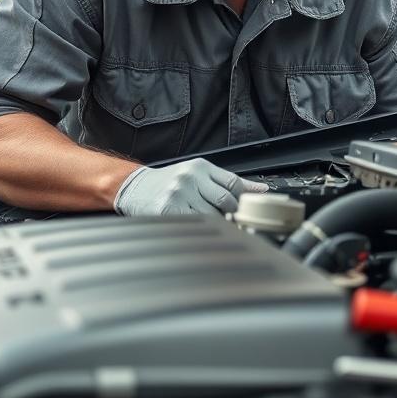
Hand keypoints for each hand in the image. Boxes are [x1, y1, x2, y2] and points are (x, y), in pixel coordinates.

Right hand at [113, 158, 268, 215]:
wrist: (135, 188)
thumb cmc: (169, 183)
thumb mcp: (198, 175)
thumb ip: (227, 182)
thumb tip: (261, 189)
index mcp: (200, 167)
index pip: (233, 183)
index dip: (246, 198)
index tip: (251, 209)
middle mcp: (190, 178)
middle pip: (226, 200)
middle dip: (231, 214)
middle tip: (231, 222)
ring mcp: (179, 193)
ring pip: (212, 215)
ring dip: (217, 224)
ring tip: (212, 226)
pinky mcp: (168, 209)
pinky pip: (194, 223)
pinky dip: (202, 230)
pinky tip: (200, 230)